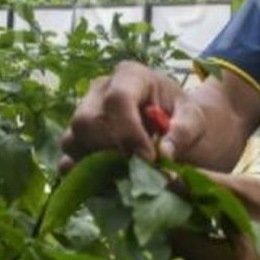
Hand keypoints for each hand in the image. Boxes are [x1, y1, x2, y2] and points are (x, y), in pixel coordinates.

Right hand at [61, 61, 210, 171]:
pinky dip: (83, 176)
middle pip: (87, 120)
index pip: (117, 99)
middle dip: (111, 151)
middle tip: (137, 170)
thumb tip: (163, 156)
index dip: (129, 131)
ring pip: (72, 139)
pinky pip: (66, 158)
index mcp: (129, 75)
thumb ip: (183, 132)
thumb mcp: (193, 119)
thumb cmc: (180, 115)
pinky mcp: (76, 139)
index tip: (149, 158)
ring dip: (96, 164)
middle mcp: (99, 91)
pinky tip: (108, 183)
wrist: (170, 125)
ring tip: (126, 175)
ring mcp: (83, 114)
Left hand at [171, 172, 259, 259]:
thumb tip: (170, 178)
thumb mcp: (247, 189)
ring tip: (177, 211)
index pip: (187, 246)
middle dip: (173, 230)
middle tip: (163, 204)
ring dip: (183, 238)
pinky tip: (195, 223)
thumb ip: (208, 184)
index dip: (169, 220)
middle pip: (186, 258)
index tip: (158, 198)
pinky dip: (197, 245)